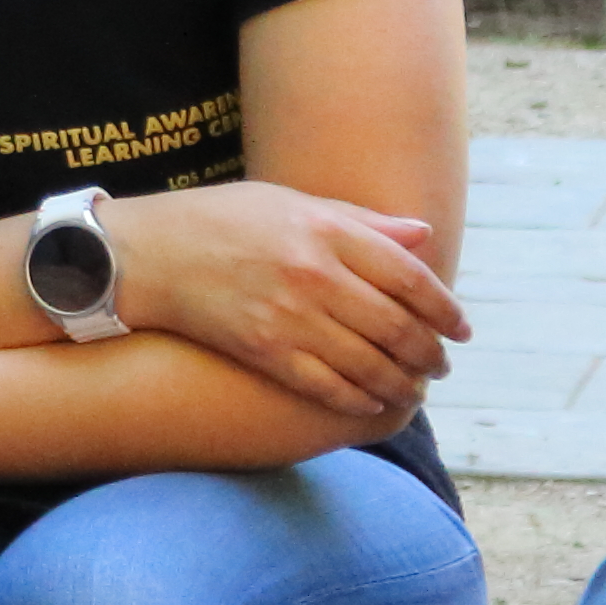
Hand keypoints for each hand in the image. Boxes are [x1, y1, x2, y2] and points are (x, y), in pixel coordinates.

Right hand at [102, 184, 467, 426]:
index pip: (409, 276)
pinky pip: (326, 384)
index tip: (461, 328)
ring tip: (416, 388)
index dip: (444, 308)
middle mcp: (313, 273)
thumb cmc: (218, 220)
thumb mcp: (289, 202)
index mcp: (325, 230)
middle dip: (429, 352)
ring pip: (368, 362)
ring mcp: (288, 315)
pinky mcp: (262, 350)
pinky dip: (358, 398)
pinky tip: (373, 403)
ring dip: (402, 381)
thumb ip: (359, 222)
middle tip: (441, 365)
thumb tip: (423, 238)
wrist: (143, 254)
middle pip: (397, 325)